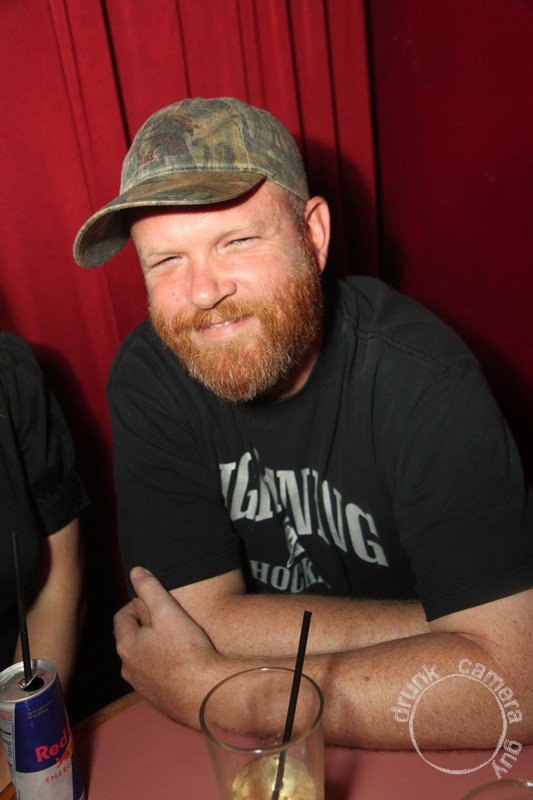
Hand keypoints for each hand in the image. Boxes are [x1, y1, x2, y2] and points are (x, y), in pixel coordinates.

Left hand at [114, 567, 225, 726]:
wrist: (206, 694)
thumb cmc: (187, 651)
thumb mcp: (168, 611)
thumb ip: (150, 589)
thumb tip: (136, 572)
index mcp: (126, 646)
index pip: (122, 617)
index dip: (137, 604)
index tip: (155, 600)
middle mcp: (129, 669)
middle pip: (133, 638)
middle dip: (147, 626)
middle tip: (169, 617)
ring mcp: (143, 688)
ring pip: (145, 659)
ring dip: (156, 647)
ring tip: (179, 639)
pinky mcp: (160, 700)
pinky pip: (158, 676)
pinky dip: (166, 666)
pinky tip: (185, 662)